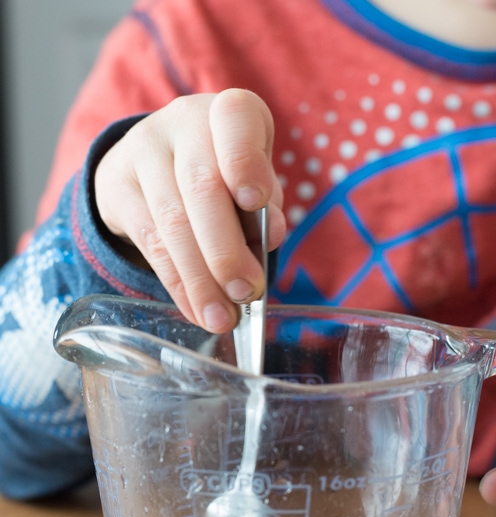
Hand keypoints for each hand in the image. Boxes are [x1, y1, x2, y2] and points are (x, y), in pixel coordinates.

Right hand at [94, 89, 285, 331]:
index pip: (236, 121)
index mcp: (230, 112)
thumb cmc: (225, 175)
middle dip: (225, 249)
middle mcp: (183, 122)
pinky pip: (148, 242)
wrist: (158, 161)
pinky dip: (177, 284)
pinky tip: (195, 309)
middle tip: (245, 292)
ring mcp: (143, 151)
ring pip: (171, 222)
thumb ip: (265, 208)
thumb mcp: (254, 181)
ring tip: (221, 317)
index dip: (245, 160)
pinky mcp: (117, 185)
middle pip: (200, 187)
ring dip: (200, 279)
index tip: (256, 200)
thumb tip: (272, 236)